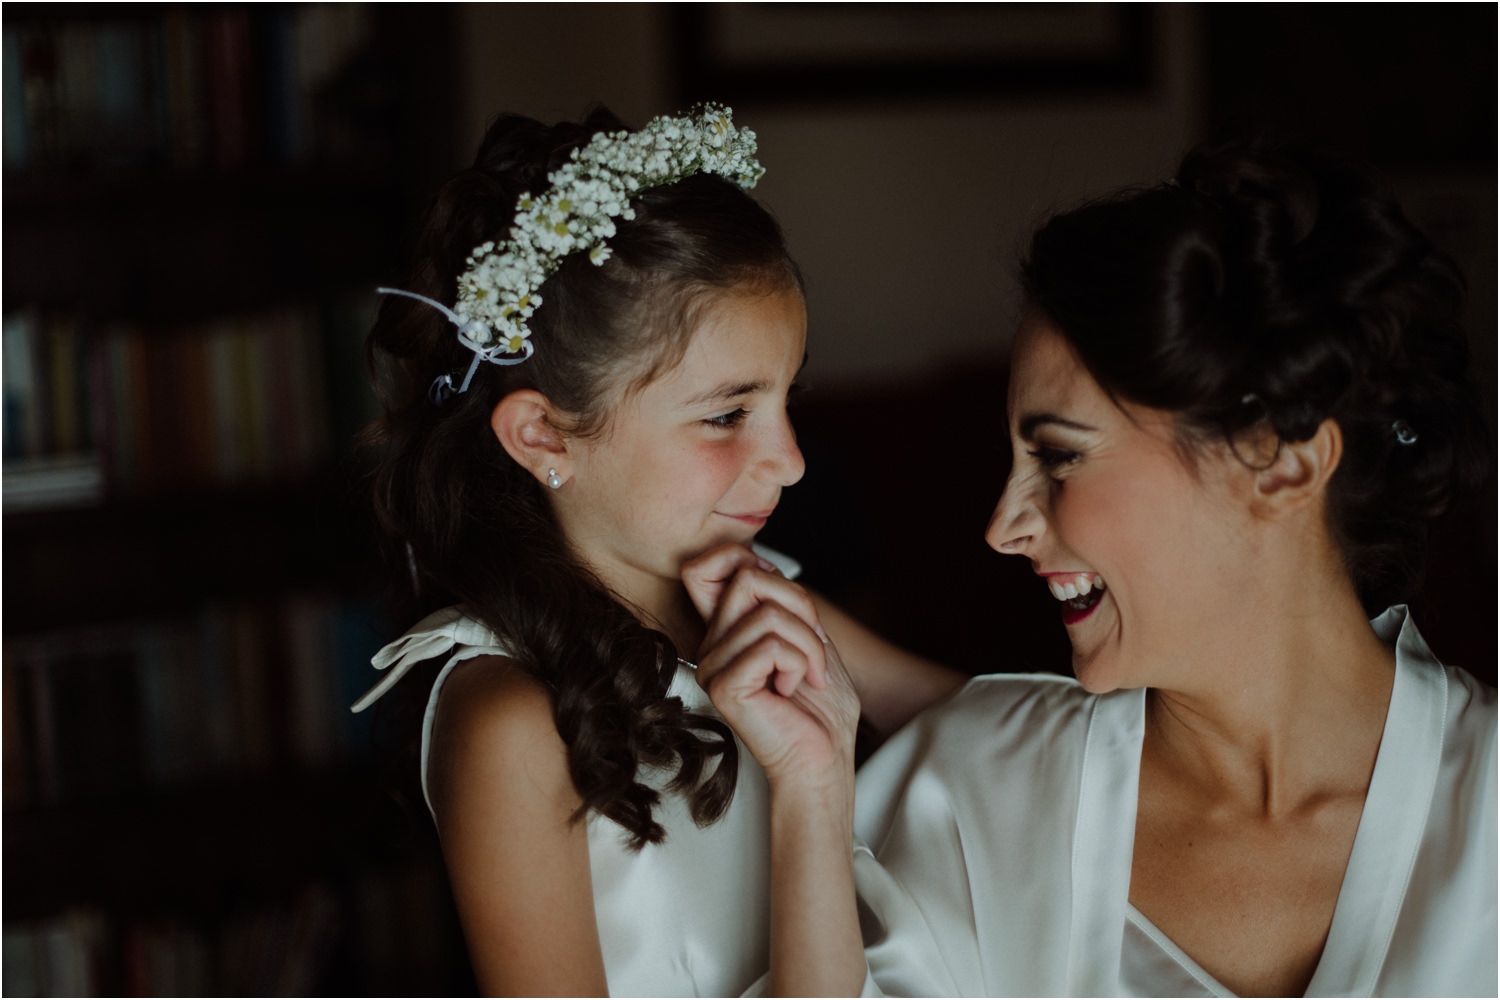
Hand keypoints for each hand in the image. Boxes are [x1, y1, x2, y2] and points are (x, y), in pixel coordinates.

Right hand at [682, 545, 858, 786]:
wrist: (825, 757)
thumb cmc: (821, 704)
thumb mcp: (806, 632)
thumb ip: (777, 597)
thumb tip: (753, 560)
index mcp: (725, 631)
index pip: (704, 567)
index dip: (742, 559)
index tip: (787, 601)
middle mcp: (710, 646)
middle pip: (748, 578)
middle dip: (800, 606)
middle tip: (813, 647)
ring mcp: (712, 666)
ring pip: (769, 615)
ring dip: (809, 645)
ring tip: (809, 676)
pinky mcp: (723, 687)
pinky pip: (772, 647)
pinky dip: (801, 664)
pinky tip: (794, 690)